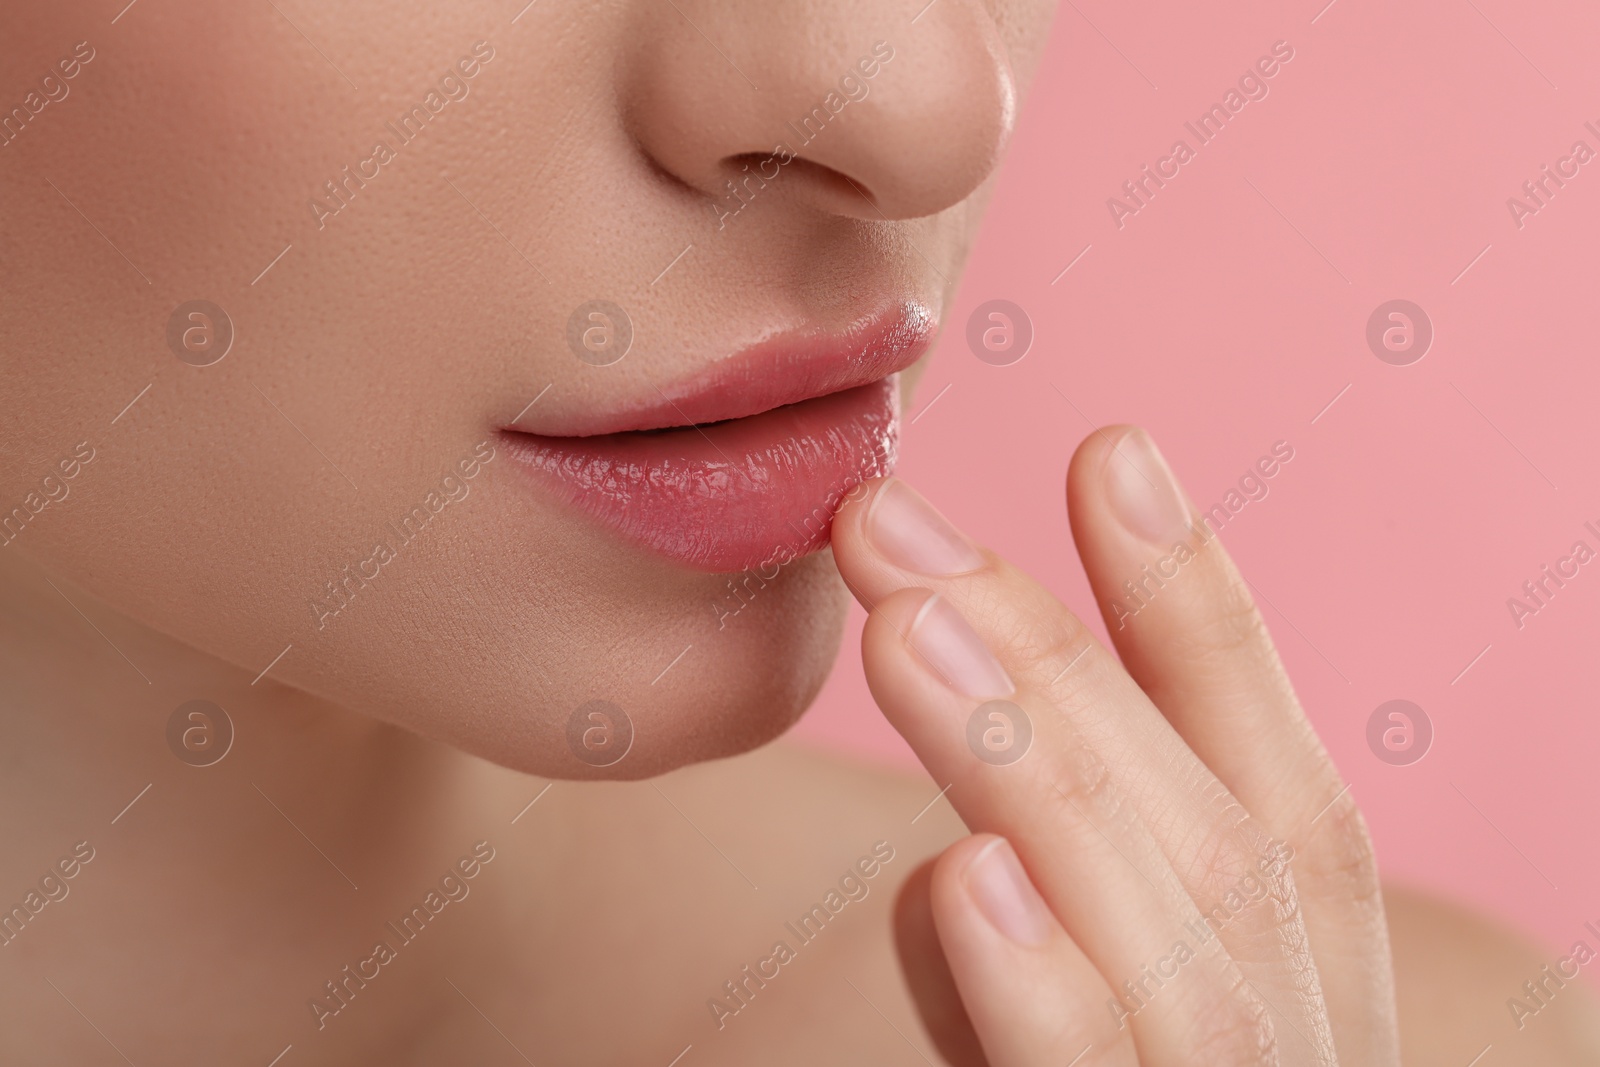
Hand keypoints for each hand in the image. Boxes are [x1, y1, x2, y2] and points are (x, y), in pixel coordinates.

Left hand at [829, 426, 1398, 1065]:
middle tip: (888, 519)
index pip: (1282, 798)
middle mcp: (1301, 1061)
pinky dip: (1043, 995)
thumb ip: (1048, 958)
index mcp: (1302, 1007)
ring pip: (1184, 953)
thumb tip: (969, 863)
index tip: (1110, 452)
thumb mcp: (1084, 1051)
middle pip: (1220, 844)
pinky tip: (969, 877)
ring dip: (1041, 772)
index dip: (1203, 618)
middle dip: (1060, 663)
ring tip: (907, 628)